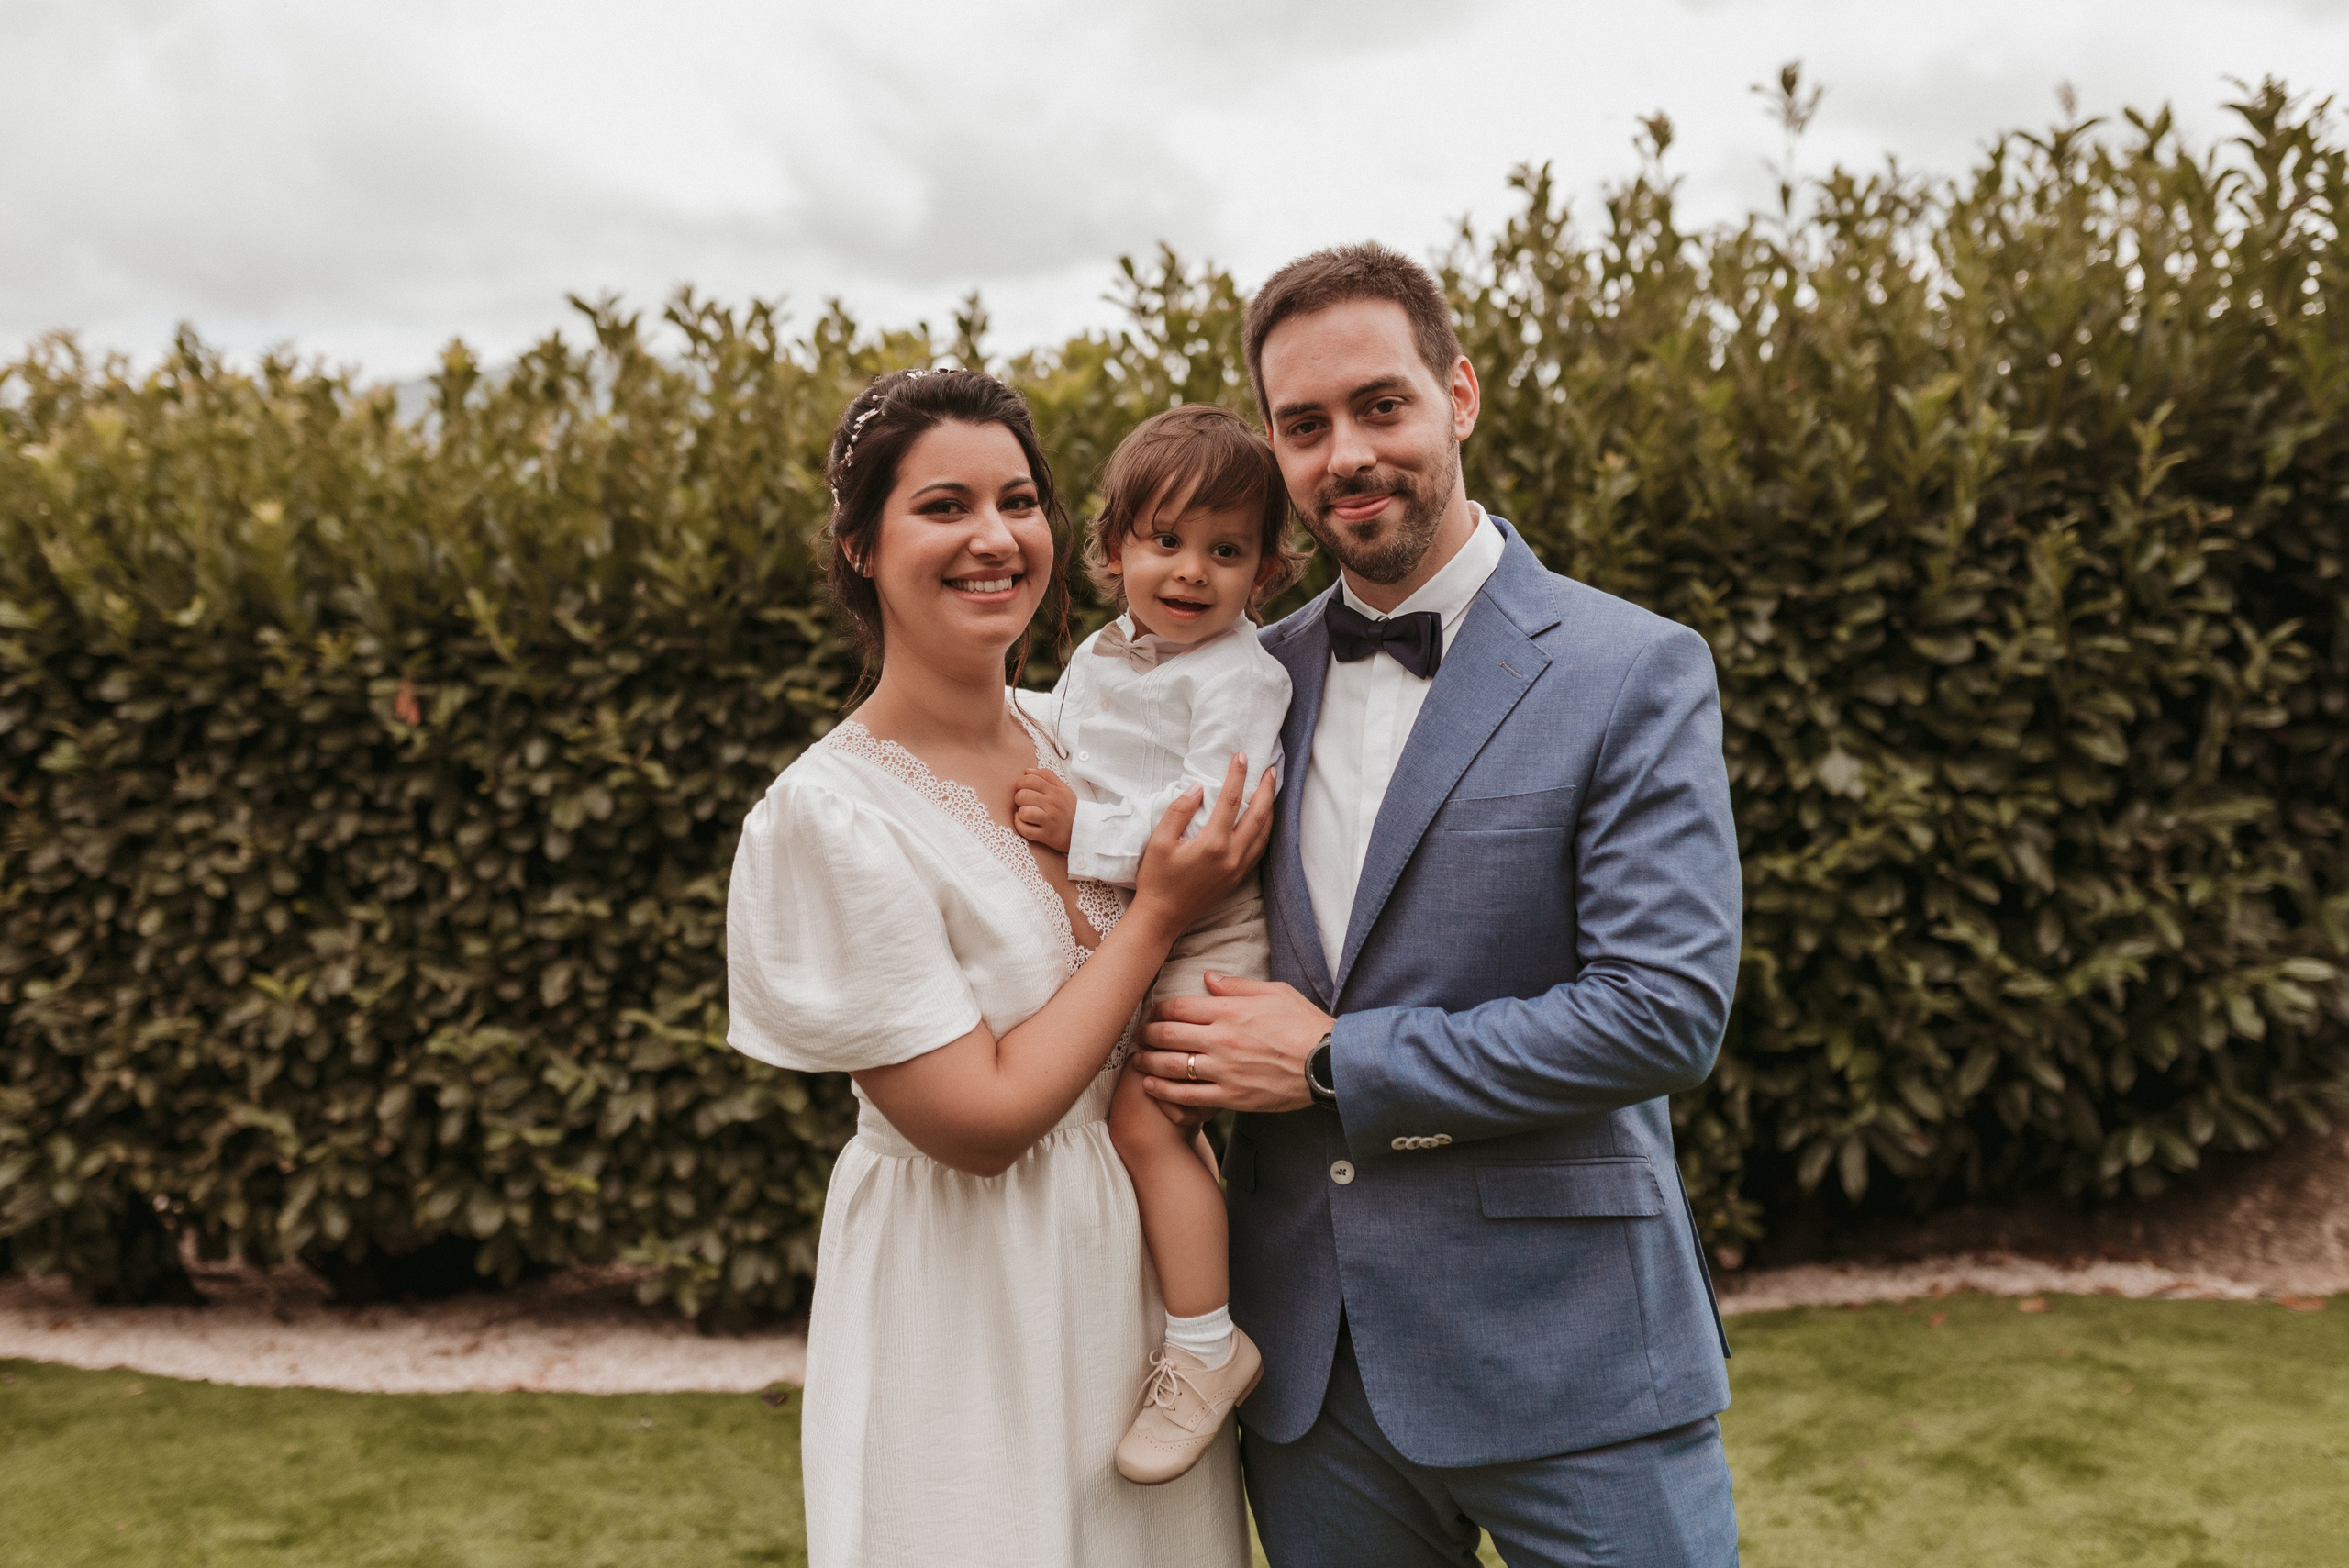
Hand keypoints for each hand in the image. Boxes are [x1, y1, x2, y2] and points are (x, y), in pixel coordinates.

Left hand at [1012, 767, 1075, 853]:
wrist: (1086, 831)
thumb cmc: (1070, 809)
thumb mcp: (1064, 789)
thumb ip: (1046, 776)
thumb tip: (1027, 771)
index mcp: (1055, 791)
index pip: (1030, 780)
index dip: (1020, 783)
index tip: (1023, 788)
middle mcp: (1052, 805)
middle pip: (1023, 795)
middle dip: (1019, 798)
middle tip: (1025, 802)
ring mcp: (1049, 821)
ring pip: (1024, 812)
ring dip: (1020, 813)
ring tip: (1026, 814)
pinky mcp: (1046, 835)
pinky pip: (1025, 830)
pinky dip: (1020, 826)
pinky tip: (1025, 823)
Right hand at [1129, 754, 1273, 937]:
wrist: (1162, 917)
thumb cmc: (1157, 879)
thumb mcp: (1159, 842)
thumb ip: (1178, 811)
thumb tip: (1197, 788)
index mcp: (1213, 844)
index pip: (1231, 800)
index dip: (1237, 775)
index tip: (1240, 756)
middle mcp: (1232, 856)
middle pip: (1258, 814)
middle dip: (1265, 789)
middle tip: (1269, 769)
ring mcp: (1238, 869)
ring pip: (1264, 832)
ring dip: (1270, 808)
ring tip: (1270, 789)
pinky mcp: (1239, 878)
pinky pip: (1260, 849)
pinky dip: (1266, 830)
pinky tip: (1264, 820)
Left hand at [1135, 973, 1334, 1114]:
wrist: (1329, 1063)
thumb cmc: (1305, 1024)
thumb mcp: (1275, 992)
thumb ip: (1237, 986)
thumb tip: (1208, 977)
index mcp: (1230, 1011)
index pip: (1179, 1007)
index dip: (1159, 1009)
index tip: (1153, 1012)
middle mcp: (1221, 1040)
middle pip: (1168, 1035)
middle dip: (1147, 1034)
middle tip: (1140, 1036)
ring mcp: (1224, 1071)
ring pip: (1171, 1067)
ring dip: (1148, 1063)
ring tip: (1138, 1061)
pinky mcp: (1231, 1097)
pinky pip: (1188, 1097)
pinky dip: (1165, 1092)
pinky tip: (1151, 1087)